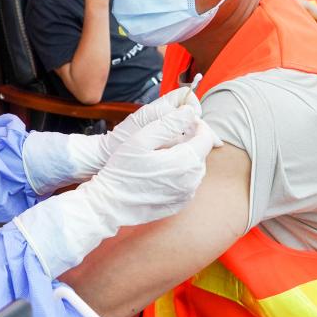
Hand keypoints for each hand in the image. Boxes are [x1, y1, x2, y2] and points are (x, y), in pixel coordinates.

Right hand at [21, 88, 202, 194]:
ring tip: (162, 151)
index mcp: (186, 161)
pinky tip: (160, 170)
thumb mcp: (141, 139)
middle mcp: (192, 180)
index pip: (206, 137)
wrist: (110, 204)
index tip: (183, 119)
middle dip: (190, 140)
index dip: (197, 124)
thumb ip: (168, 123)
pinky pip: (187, 183)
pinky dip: (179, 173)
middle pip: (201, 152)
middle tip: (169, 134)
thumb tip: (189, 112)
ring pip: (195, 168)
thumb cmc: (122, 169)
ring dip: (185, 156)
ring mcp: (186, 194)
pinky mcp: (179, 204)